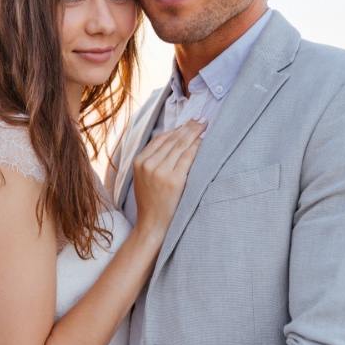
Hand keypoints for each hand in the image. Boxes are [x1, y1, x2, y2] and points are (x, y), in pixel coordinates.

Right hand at [132, 117, 205, 241]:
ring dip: (194, 133)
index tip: (188, 122)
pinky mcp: (173, 180)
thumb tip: (174, 142)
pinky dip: (197, 146)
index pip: (160, 138)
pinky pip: (188, 157)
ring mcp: (160, 172)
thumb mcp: (145, 179)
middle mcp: (148, 164)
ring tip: (205, 125)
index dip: (176, 128)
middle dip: (188, 127)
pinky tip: (204, 141)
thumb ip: (154, 161)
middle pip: (172, 139)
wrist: (152, 225)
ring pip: (180, 145)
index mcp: (139, 162)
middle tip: (201, 119)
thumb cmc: (152, 203)